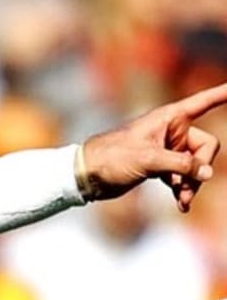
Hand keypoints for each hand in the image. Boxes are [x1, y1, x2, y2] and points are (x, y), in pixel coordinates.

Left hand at [81, 81, 226, 210]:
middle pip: (206, 147)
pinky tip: (182, 205)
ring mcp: (167, 150)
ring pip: (195, 166)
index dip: (222, 94)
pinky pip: (181, 177)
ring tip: (183, 200)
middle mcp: (171, 131)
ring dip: (191, 183)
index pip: (204, 102)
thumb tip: (208, 174)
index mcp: (169, 118)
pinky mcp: (159, 166)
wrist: (86, 175)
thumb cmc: (112, 158)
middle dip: (200, 168)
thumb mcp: (149, 160)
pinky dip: (183, 189)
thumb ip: (181, 165)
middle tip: (186, 186)